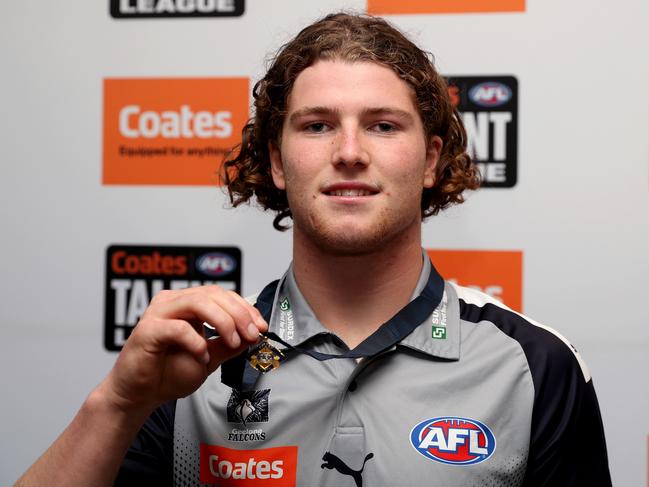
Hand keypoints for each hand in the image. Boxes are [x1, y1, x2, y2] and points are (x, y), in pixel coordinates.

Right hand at [100, 285, 266, 414]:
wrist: (139, 396)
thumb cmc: (167, 375)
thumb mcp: (209, 358)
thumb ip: (229, 344)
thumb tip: (252, 334)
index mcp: (187, 304)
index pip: (221, 295)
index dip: (245, 308)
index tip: (260, 327)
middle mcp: (172, 303)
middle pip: (213, 294)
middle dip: (239, 314)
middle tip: (252, 334)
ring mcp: (158, 313)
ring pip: (198, 302)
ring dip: (224, 321)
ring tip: (233, 341)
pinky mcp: (148, 330)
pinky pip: (178, 328)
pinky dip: (197, 342)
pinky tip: (202, 357)